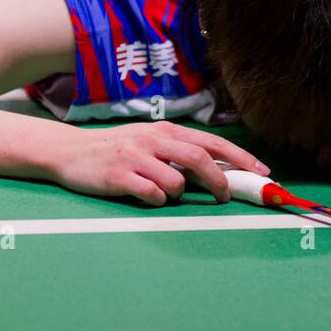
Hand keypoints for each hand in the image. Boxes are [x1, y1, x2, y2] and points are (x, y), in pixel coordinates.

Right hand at [53, 121, 268, 205]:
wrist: (69, 152)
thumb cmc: (116, 150)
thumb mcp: (149, 142)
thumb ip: (178, 152)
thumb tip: (219, 168)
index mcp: (165, 130)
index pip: (211, 142)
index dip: (240, 158)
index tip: (261, 172)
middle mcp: (153, 140)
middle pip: (199, 158)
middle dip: (219, 180)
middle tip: (226, 197)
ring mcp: (135, 158)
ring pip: (175, 181)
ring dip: (178, 193)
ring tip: (162, 192)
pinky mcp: (118, 177)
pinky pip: (151, 194)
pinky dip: (156, 200)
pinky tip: (146, 196)